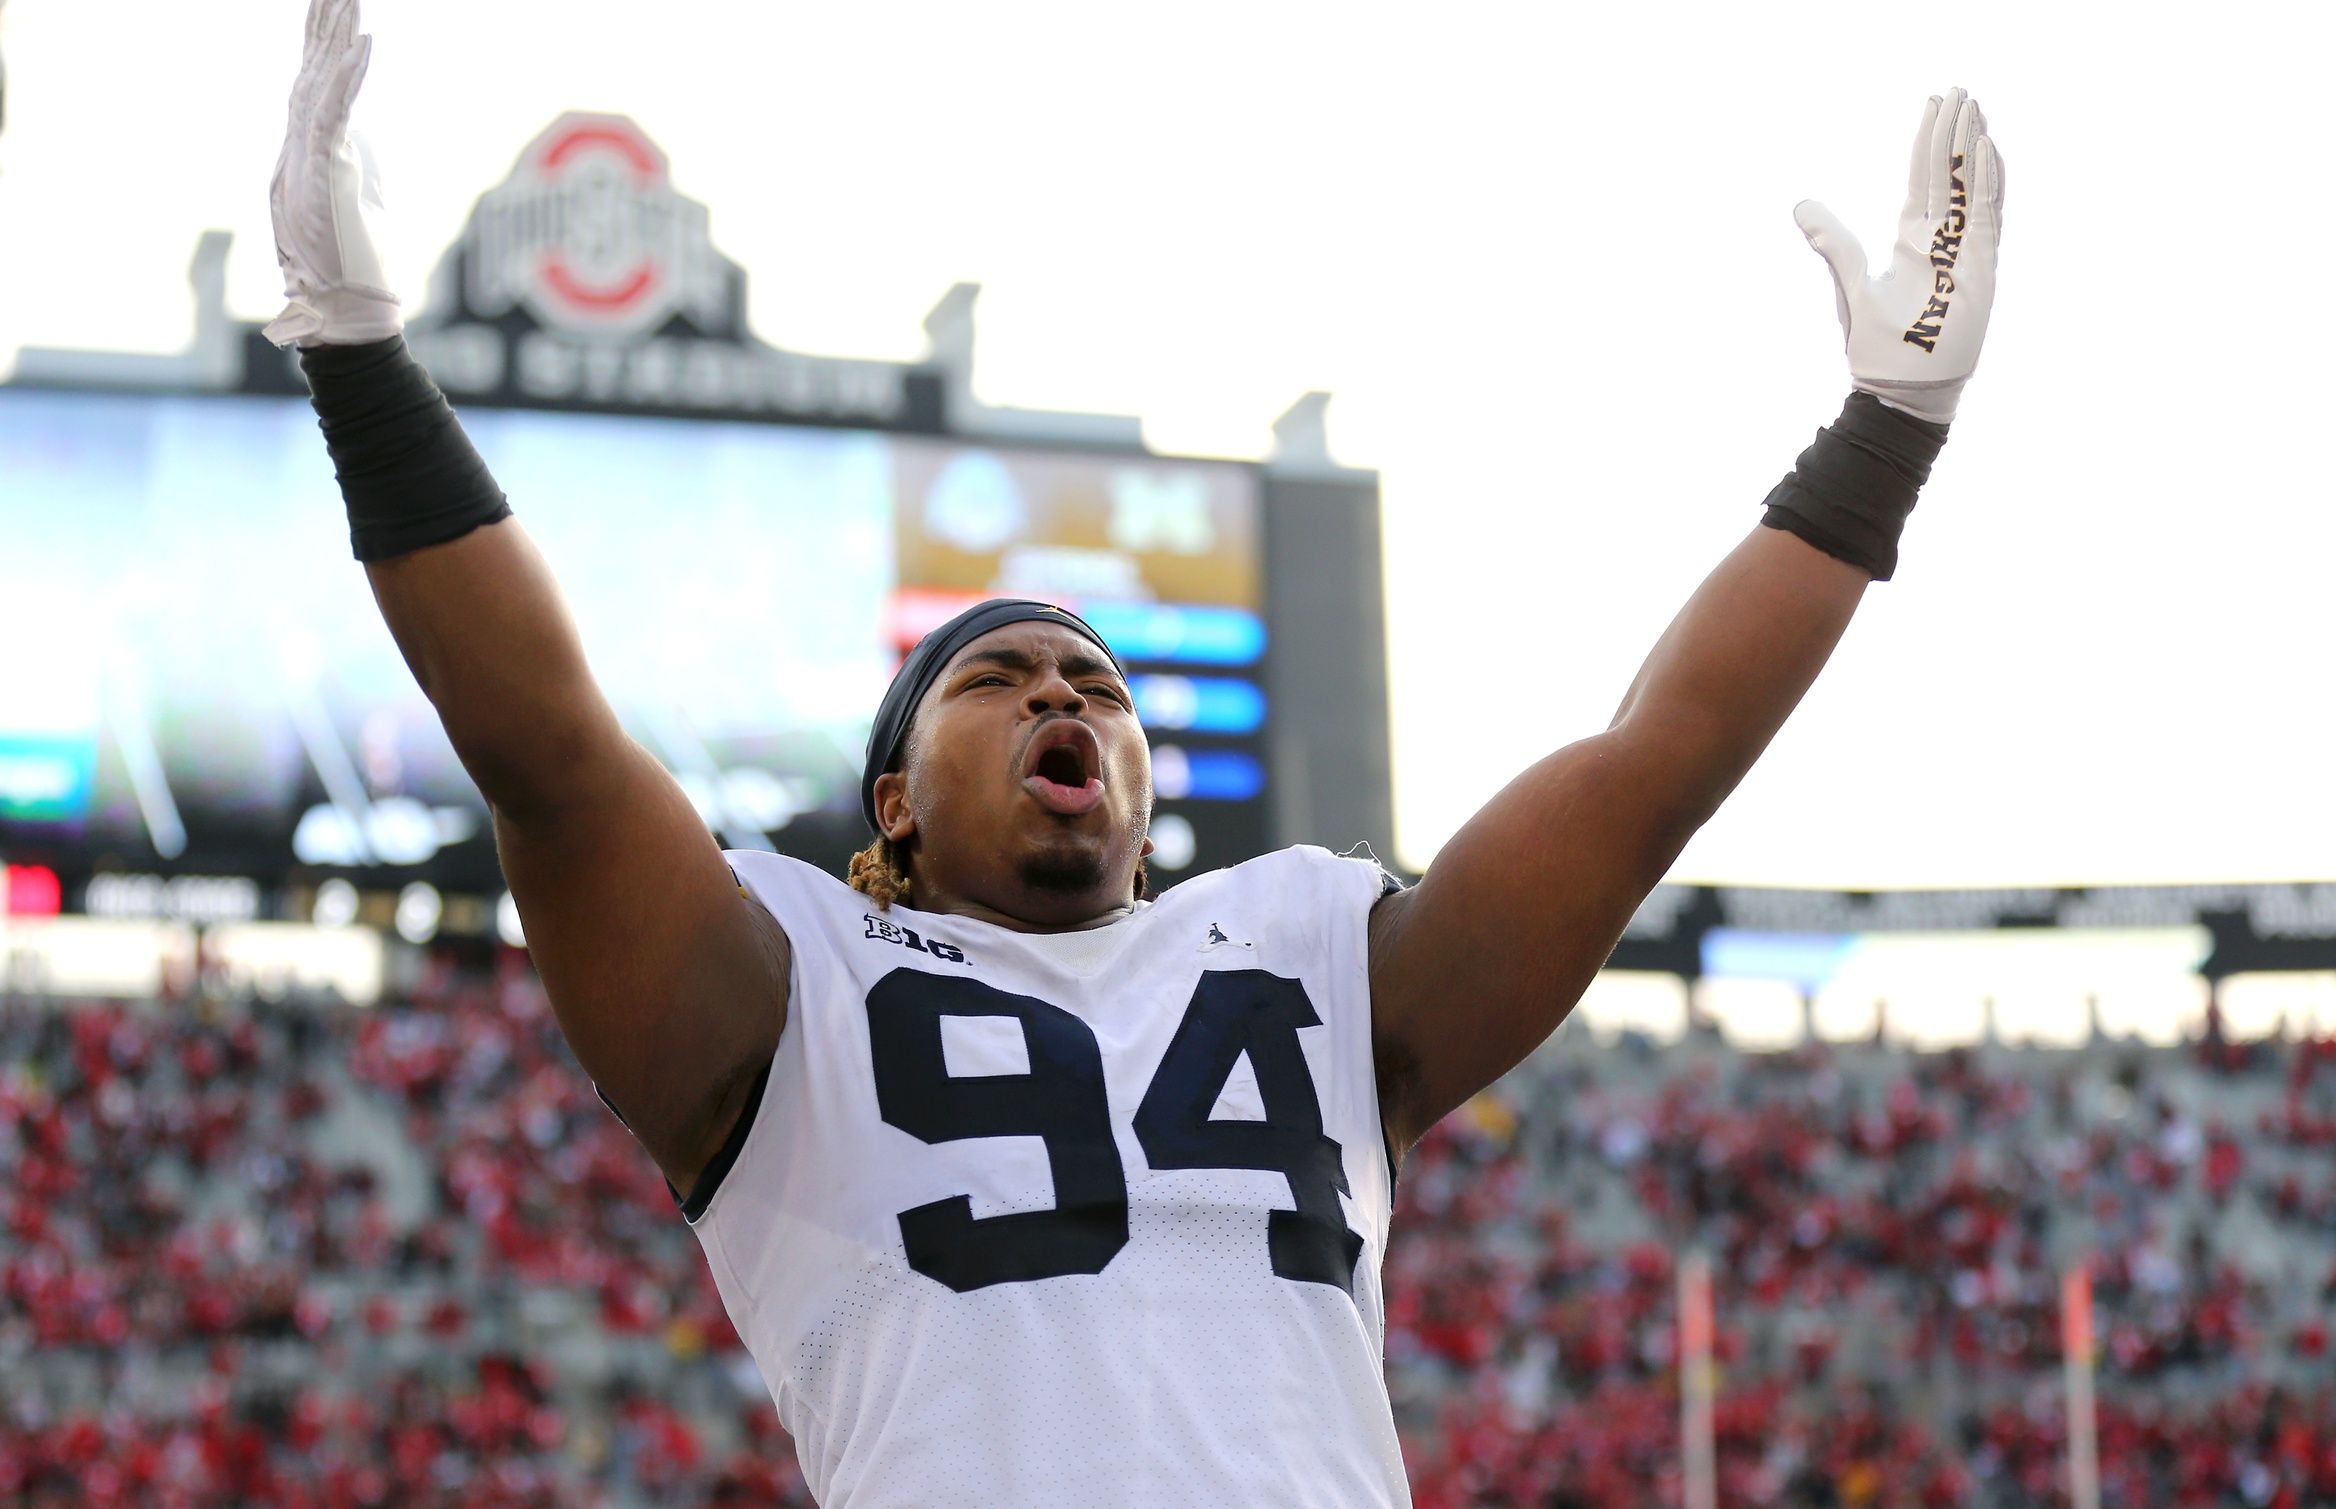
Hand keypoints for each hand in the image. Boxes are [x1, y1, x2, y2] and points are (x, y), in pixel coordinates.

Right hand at [262, 0, 399, 348]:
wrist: (343, 308)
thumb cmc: (349, 266)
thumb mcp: (350, 200)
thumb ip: (349, 167)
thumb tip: (356, 148)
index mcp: (310, 150)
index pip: (314, 85)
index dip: (322, 45)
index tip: (334, 8)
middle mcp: (302, 145)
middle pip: (312, 70)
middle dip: (323, 26)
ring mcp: (309, 155)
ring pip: (320, 81)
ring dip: (335, 37)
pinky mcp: (324, 170)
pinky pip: (336, 112)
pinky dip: (350, 77)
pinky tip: (363, 44)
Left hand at [1794, 88, 2003, 423]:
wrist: (1901, 388)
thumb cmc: (1876, 346)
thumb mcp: (1849, 283)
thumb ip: (1832, 241)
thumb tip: (1800, 206)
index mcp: (1912, 239)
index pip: (1924, 177)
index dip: (1929, 140)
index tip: (1935, 102)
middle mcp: (1942, 240)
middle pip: (1952, 173)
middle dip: (1956, 131)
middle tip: (1961, 89)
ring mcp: (1965, 252)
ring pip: (1974, 187)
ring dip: (1975, 147)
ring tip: (1976, 108)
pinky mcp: (1982, 270)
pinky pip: (1988, 217)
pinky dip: (1989, 183)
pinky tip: (1988, 151)